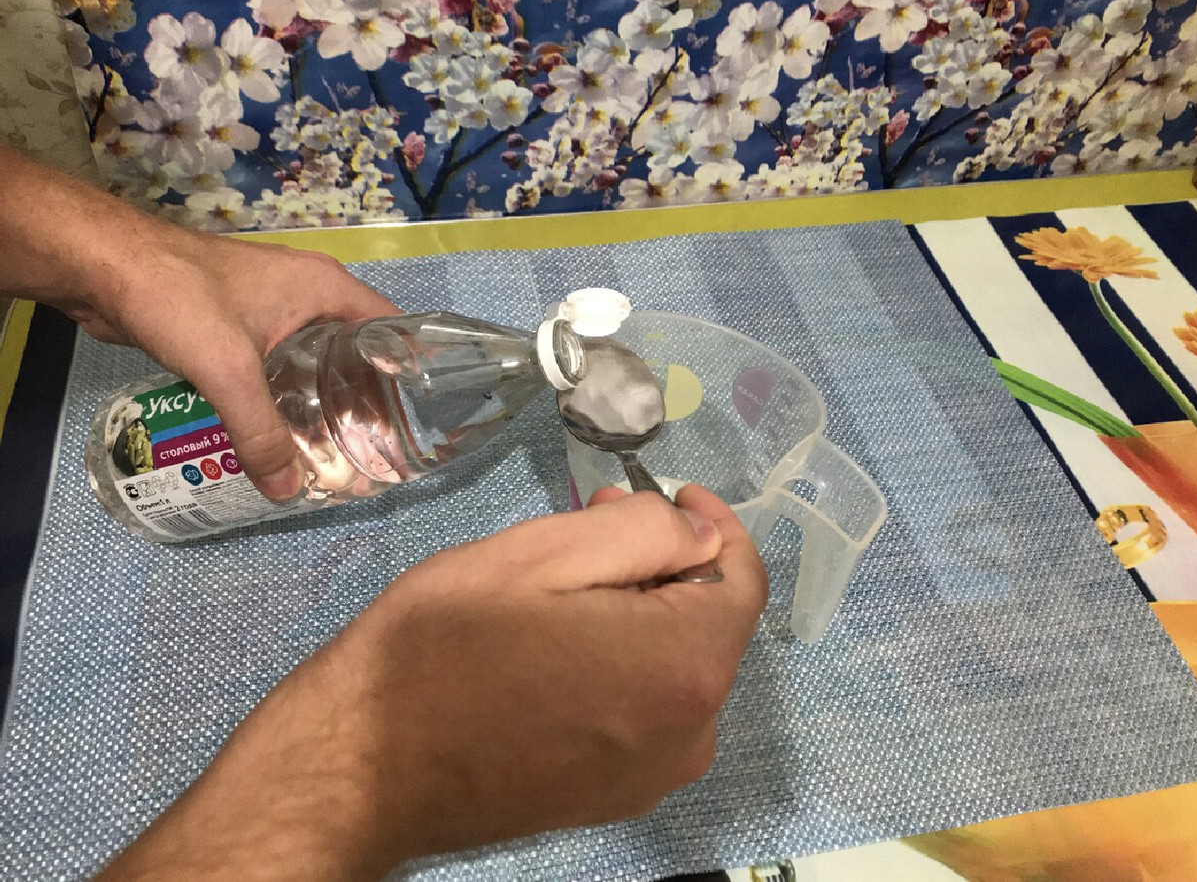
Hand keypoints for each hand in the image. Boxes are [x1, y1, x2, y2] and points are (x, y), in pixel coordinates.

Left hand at [0, 146, 397, 499]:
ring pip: (318, 363)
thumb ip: (259, 431)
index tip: (426, 421)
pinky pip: (281, 369)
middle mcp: (308, 296)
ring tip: (342, 453)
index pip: (393, 329)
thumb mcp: (228, 368)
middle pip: (358, 353)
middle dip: (370, 401)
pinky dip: (290, 401)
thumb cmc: (178, 296)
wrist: (101, 264)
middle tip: (382, 452)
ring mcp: (274, 310)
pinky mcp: (240, 328)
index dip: (413, 373)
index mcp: (326, 288)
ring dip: (327, 403)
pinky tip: (288, 438)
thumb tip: (288, 492)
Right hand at [95, 486, 768, 880]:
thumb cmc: (442, 648)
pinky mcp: (613, 797)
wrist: (361, 769)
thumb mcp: (540, 554)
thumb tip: (701, 536)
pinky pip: (645, 711)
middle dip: (666, 561)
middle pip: (708, 624)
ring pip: (674, 667)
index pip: (742, 579)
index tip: (674, 492)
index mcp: (683, 670)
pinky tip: (559, 641)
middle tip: (599, 515)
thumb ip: (645, 533)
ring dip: (641, 610)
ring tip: (567, 577)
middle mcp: (689, 737)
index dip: (714, 524)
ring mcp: (652, 778)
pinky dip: (622, 663)